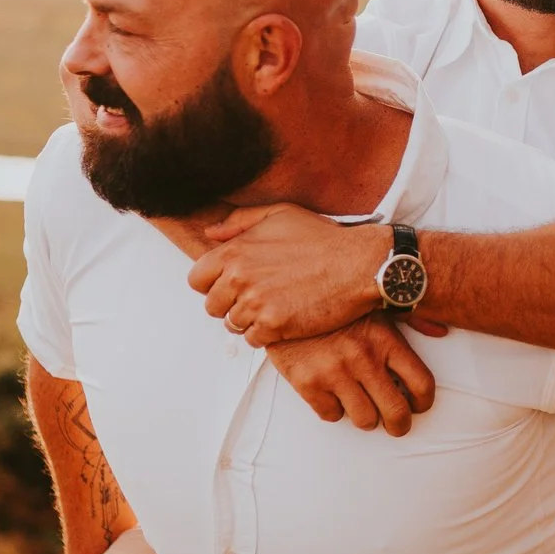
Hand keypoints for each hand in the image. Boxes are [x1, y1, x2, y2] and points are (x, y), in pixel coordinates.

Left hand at [193, 204, 388, 346]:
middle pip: (212, 306)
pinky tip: (284, 319)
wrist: (358, 264)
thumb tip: (211, 233)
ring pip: (232, 325)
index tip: (231, 284)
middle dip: (231, 304)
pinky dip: (266, 334)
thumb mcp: (280, 214)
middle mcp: (239, 278)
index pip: (196, 279)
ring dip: (250, 320)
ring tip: (274, 307)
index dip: (213, 284)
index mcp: (235, 251)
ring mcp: (256, 303)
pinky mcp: (274, 325)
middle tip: (257, 298)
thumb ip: (240, 222)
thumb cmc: (323, 239)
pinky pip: (253, 340)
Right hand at [266, 315, 435, 434]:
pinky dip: (334, 409)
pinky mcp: (308, 383)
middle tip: (396, 423)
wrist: (283, 298)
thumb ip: (412, 317)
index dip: (424, 402)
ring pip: (365, 420)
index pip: (421, 384)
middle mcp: (363, 358)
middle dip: (400, 424)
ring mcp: (335, 372)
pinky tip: (333, 393)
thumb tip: (442, 330)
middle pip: (397, 413)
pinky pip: (332, 415)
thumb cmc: (336, 303)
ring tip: (362, 404)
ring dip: (367, 417)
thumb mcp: (375, 304)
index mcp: (385, 338)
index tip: (417, 405)